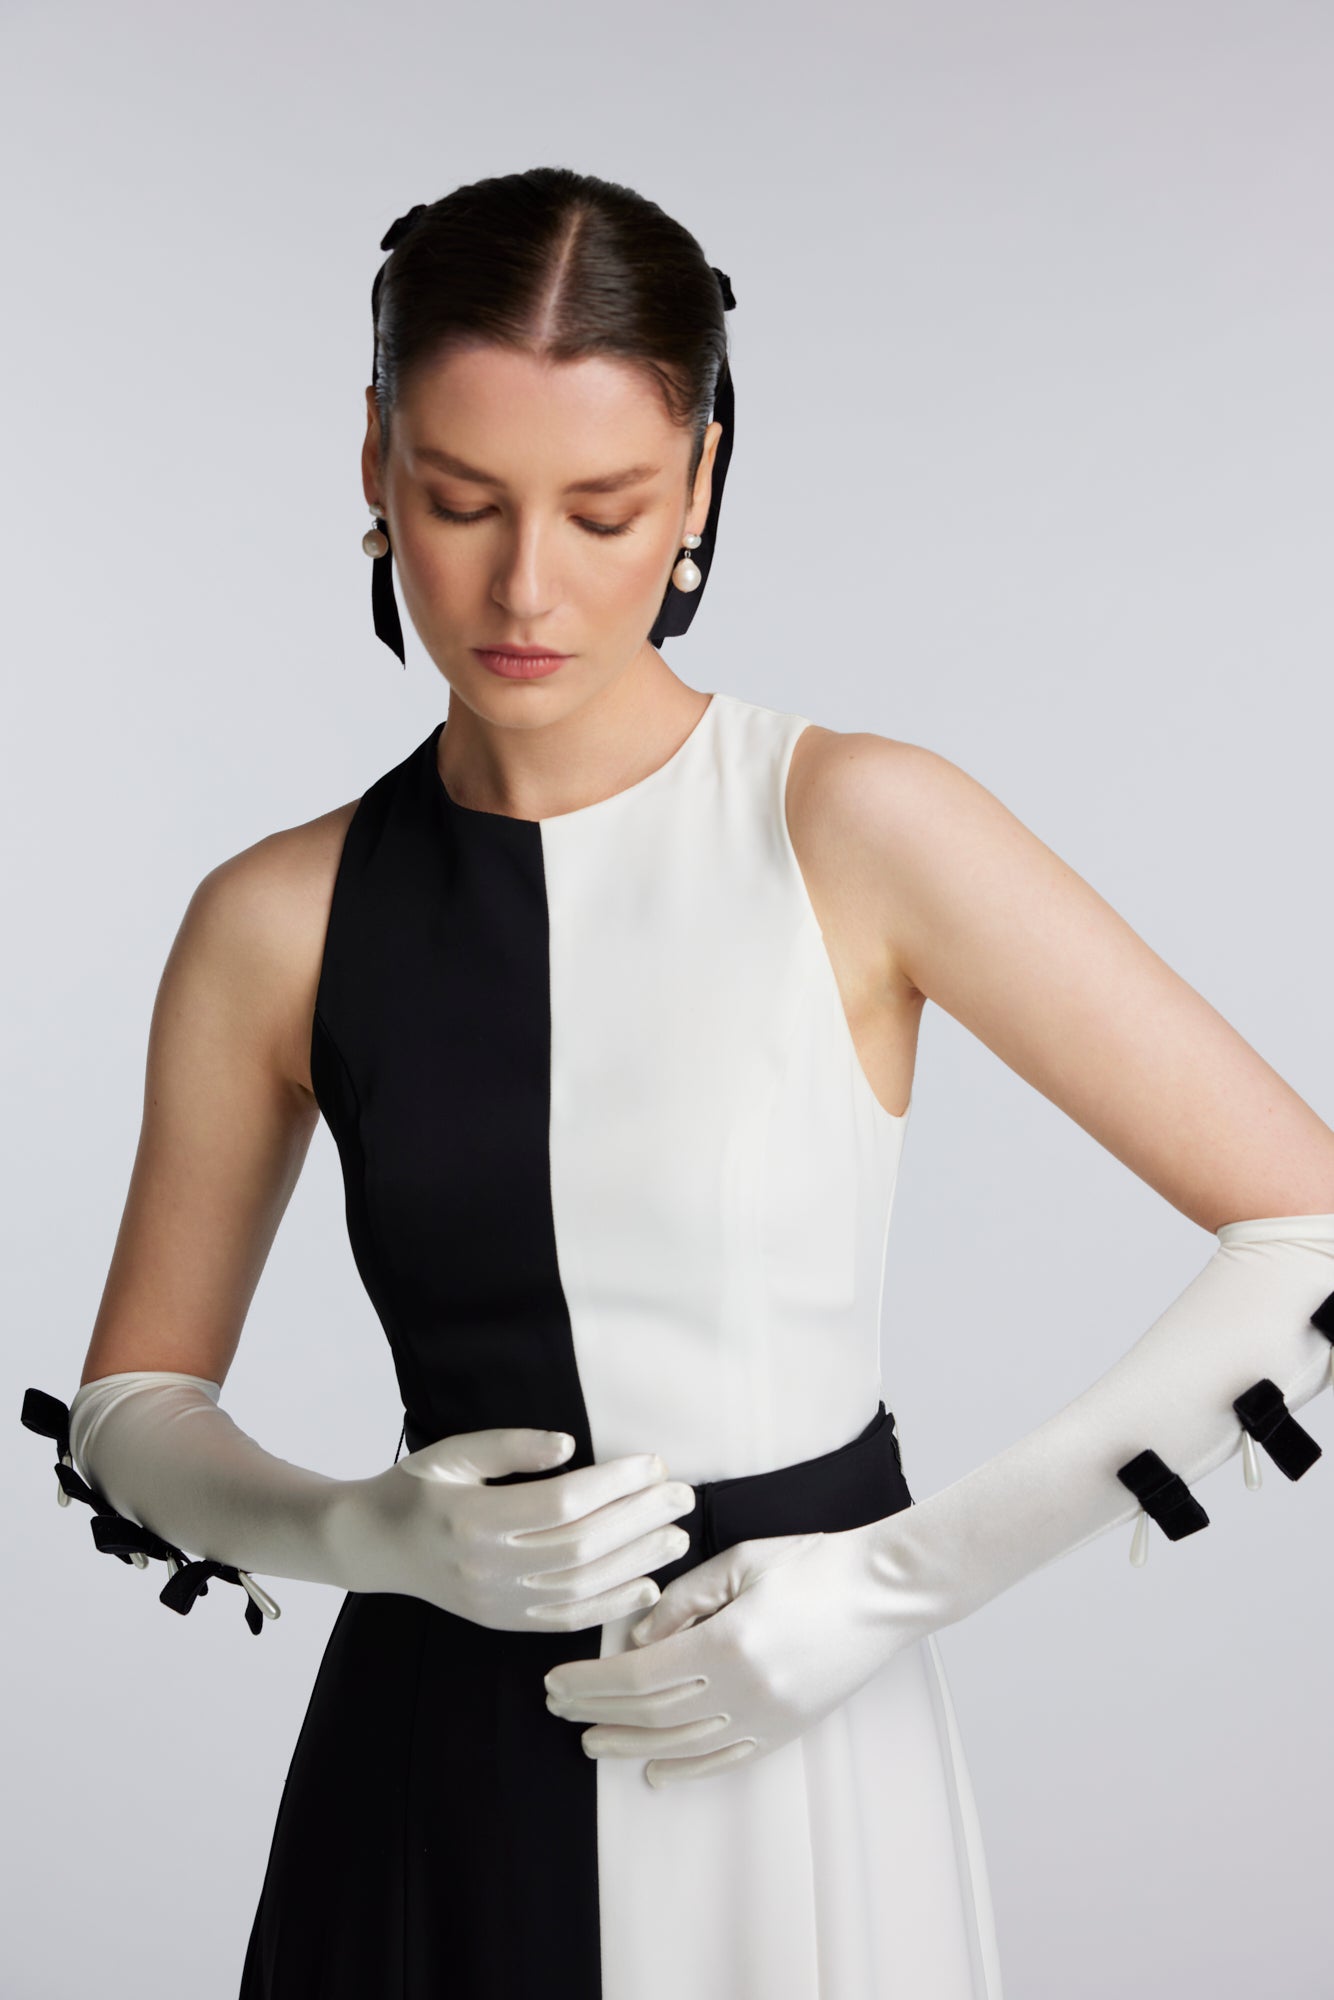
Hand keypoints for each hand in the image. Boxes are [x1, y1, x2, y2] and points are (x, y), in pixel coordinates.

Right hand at [328, 1428, 695, 1631]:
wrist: (373, 1546)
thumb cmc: (417, 1488)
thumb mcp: (453, 1452)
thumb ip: (510, 1446)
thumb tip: (569, 1445)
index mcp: (473, 1519)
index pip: (562, 1504)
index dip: (614, 1485)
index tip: (653, 1463)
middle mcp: (488, 1567)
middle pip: (582, 1546)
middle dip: (640, 1519)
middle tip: (683, 1495)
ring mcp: (497, 1603)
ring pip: (582, 1586)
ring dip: (638, 1562)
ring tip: (677, 1536)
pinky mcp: (503, 1623)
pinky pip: (567, 1620)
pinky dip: (611, 1605)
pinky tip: (647, 1585)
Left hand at [543, 1522, 899, 1785]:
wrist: (882, 1592)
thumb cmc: (810, 1564)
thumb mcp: (739, 1563)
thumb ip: (682, 1600)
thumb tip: (634, 1638)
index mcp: (728, 1642)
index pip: (640, 1676)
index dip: (592, 1683)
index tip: (556, 1681)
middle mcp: (745, 1690)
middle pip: (652, 1714)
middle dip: (597, 1713)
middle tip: (558, 1709)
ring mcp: (769, 1718)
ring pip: (683, 1746)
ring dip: (630, 1746)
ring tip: (592, 1741)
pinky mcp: (788, 1730)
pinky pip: (728, 1761)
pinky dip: (688, 1770)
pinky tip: (656, 1772)